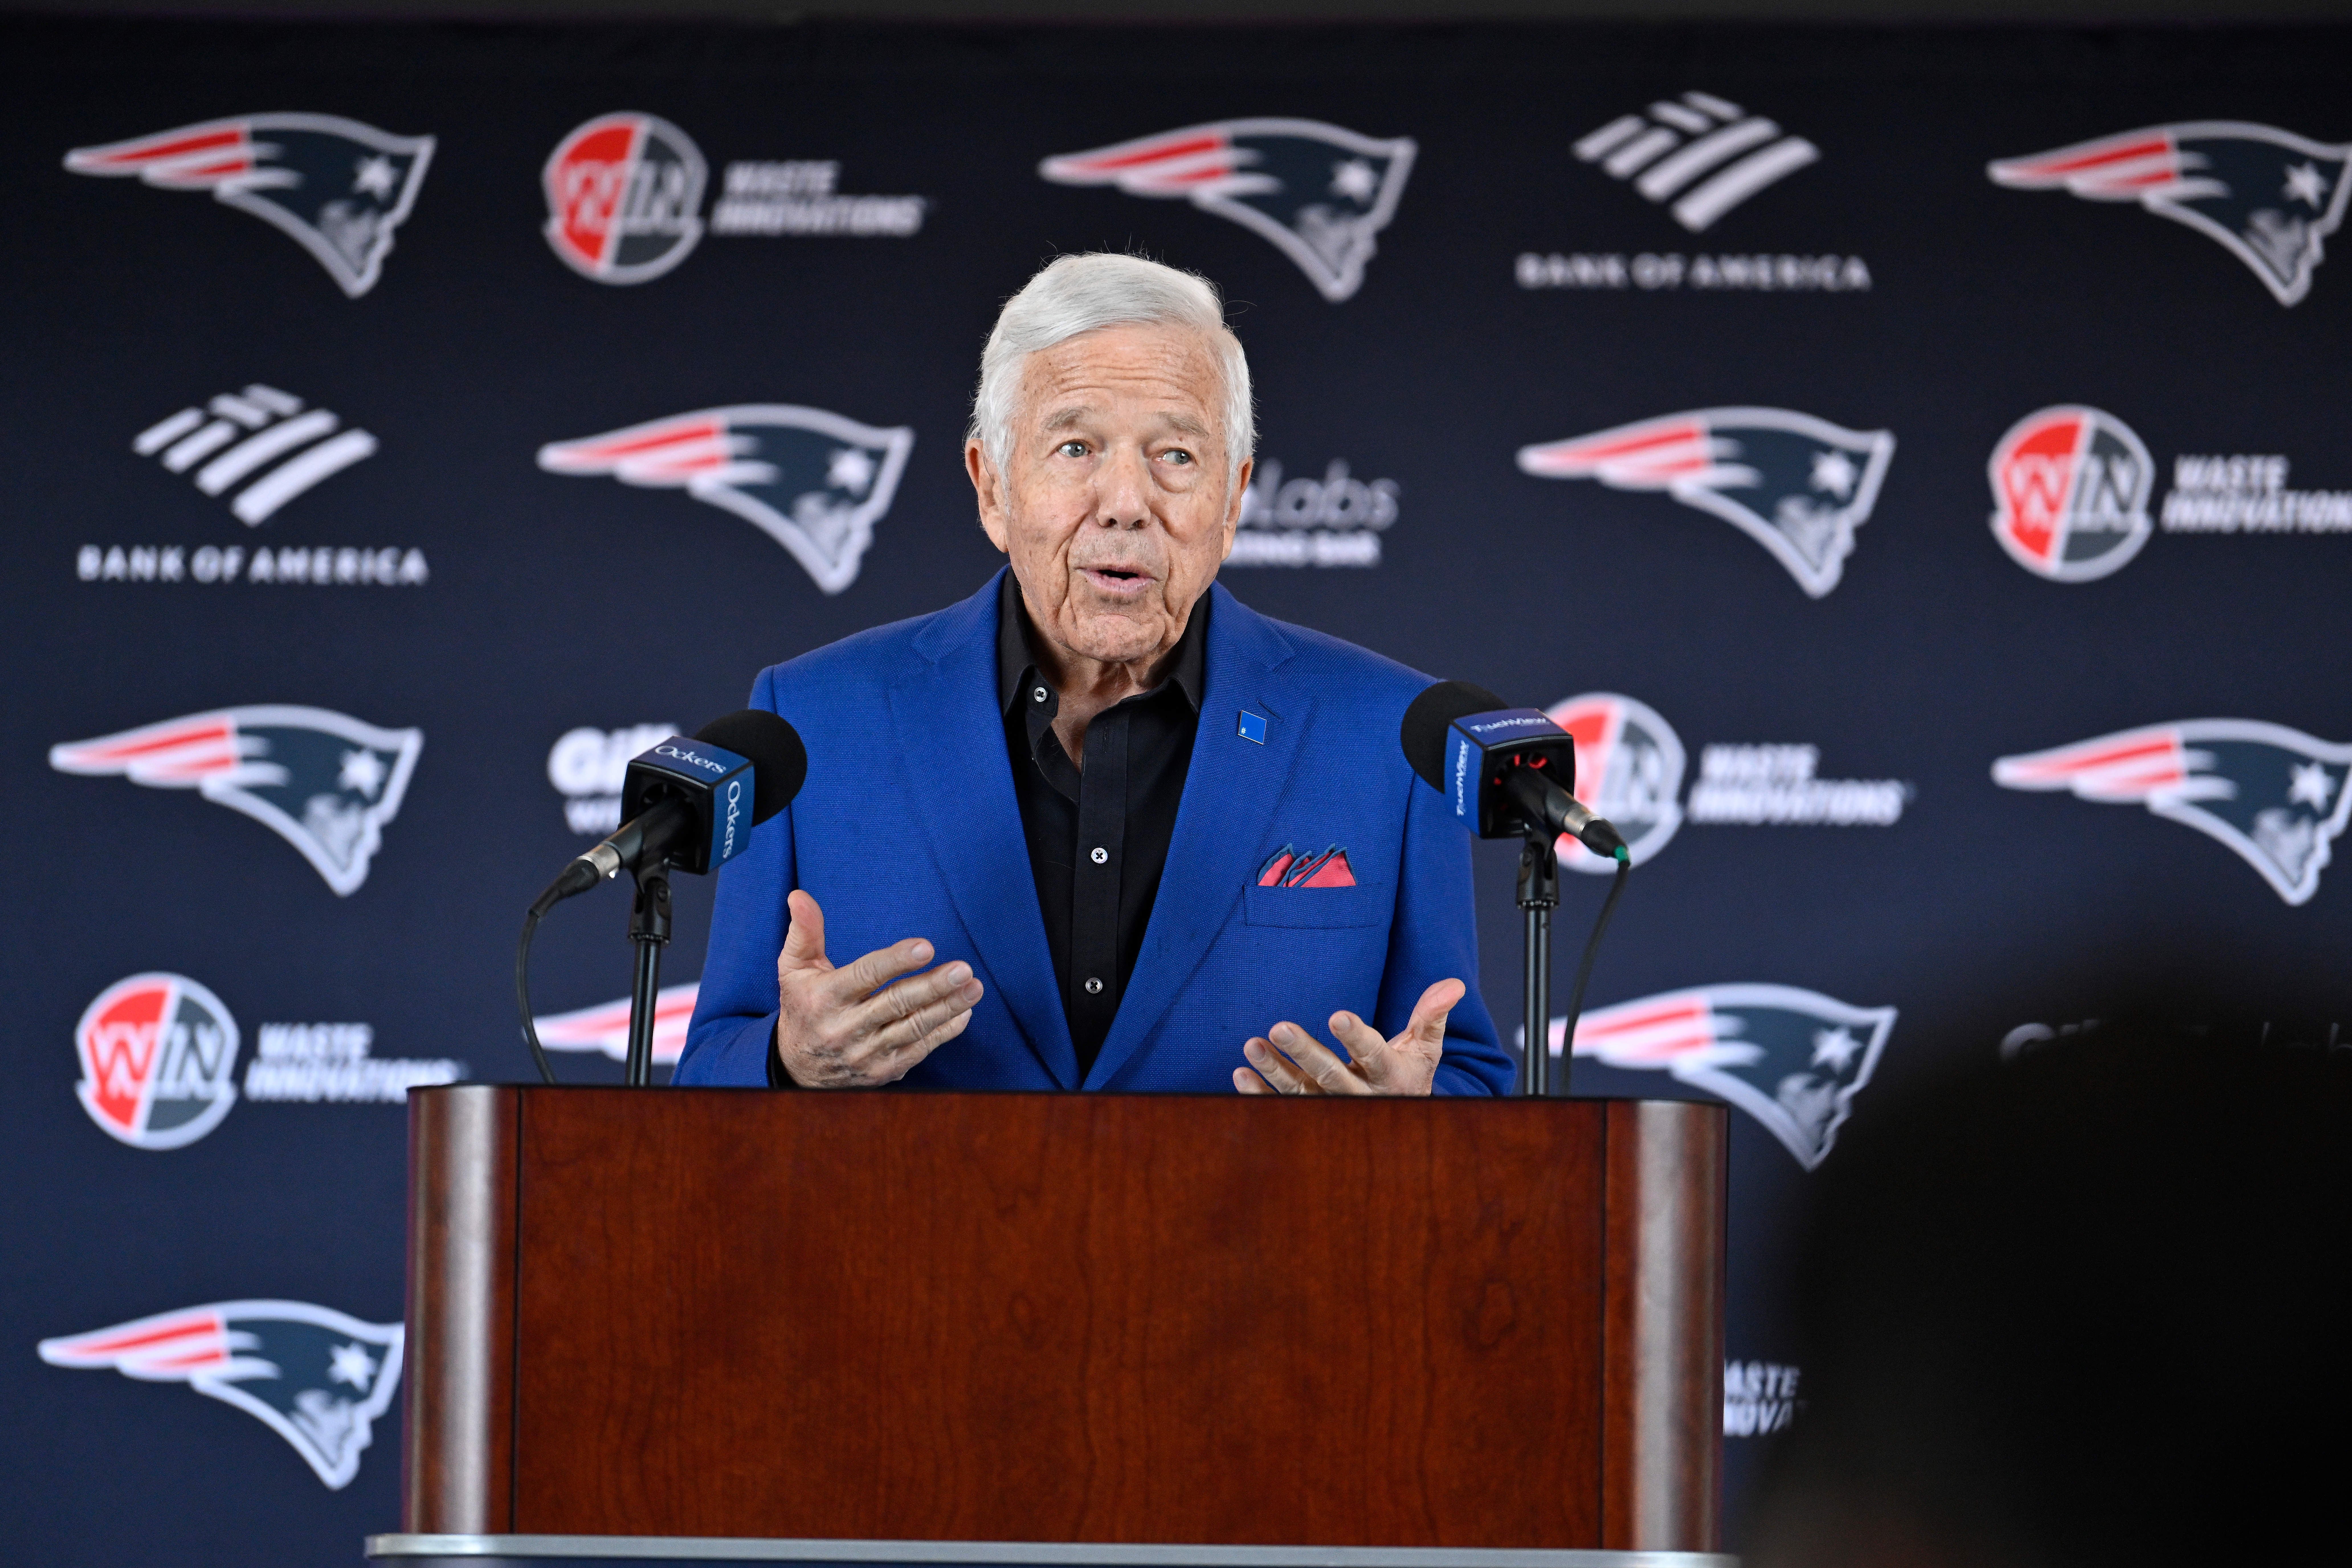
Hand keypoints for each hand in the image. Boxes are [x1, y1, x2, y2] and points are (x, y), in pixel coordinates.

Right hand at [774, 889, 982, 1087]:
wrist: (798, 1069)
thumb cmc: (802, 1007)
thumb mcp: (793, 970)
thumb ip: (803, 933)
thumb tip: (799, 896)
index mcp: (824, 999)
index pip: (865, 977)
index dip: (895, 962)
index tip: (925, 947)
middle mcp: (845, 1029)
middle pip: (896, 1004)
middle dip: (933, 986)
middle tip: (963, 969)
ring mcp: (866, 1054)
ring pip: (913, 1028)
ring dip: (947, 1007)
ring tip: (973, 987)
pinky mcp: (884, 1071)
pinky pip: (920, 1050)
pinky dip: (944, 1031)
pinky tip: (964, 1012)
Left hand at [1233, 978, 1465, 1096]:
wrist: (1396, 1122)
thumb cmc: (1408, 1073)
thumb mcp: (1425, 1047)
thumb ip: (1432, 1015)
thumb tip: (1454, 984)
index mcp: (1391, 1077)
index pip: (1373, 1053)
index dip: (1356, 1036)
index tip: (1336, 1014)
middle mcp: (1359, 1097)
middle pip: (1331, 1074)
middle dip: (1305, 1051)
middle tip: (1279, 1027)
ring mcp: (1330, 1109)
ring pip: (1300, 1092)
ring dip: (1274, 1071)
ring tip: (1251, 1045)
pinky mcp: (1307, 1115)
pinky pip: (1280, 1107)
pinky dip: (1259, 1094)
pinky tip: (1241, 1073)